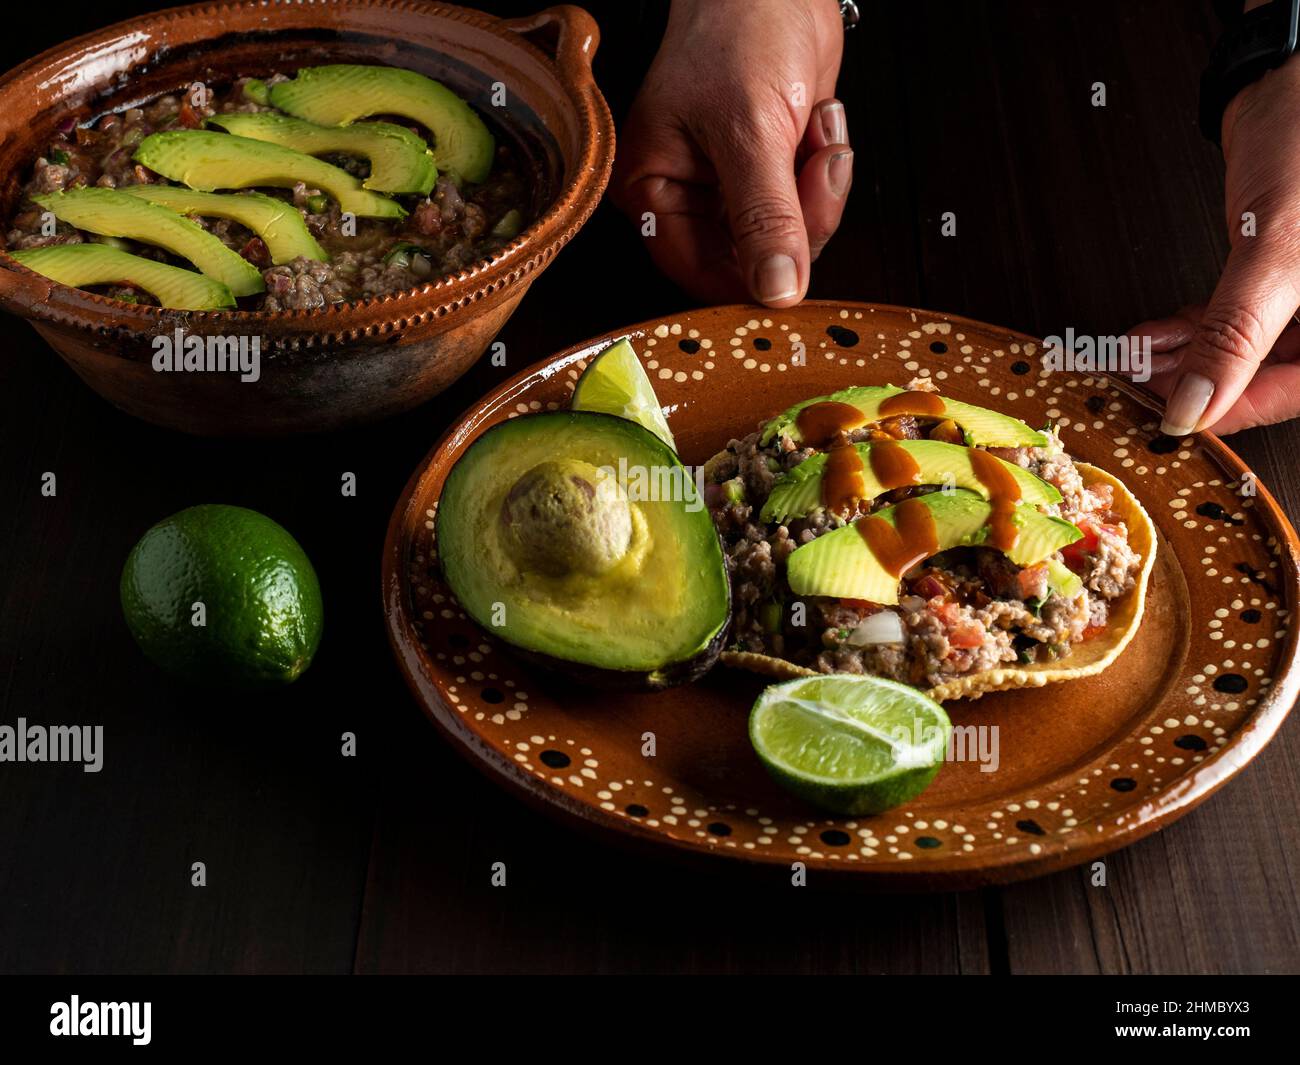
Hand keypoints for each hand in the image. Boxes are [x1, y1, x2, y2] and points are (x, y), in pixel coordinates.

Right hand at [611, 0, 848, 306]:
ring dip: (819, 187)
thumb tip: (775, 290)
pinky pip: (811, 205)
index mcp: (654, 190)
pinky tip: (817, 121)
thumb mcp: (751, 130)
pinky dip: (827, 168)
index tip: (790, 274)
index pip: (700, 272)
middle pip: (753, 259)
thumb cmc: (739, 28)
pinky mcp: (774, 171)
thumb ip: (766, 218)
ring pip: (791, 235)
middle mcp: (690, 195)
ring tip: (814, 128)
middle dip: (799, 217)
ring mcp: (734, 185)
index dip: (749, 278)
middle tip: (812, 168)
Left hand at [1130, 47, 1299, 435]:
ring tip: (1134, 358)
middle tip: (1139, 383)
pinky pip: (1239, 318)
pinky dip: (1195, 327)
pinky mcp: (1281, 277)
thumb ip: (1233, 336)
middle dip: (1195, 380)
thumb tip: (1195, 407)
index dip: (1226, 410)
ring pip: (1246, 350)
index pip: (1289, 394)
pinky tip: (1152, 335)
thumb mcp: (1273, 255)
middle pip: (1267, 376)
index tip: (1168, 419)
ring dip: (1185, 356)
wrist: (1290, 81)